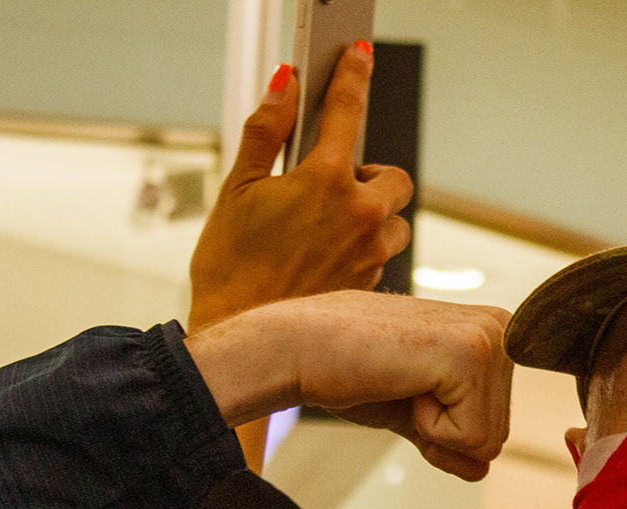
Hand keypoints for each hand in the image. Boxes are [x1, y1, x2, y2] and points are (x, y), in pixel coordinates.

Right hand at [185, 291, 513, 480]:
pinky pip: (471, 438)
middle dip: (442, 433)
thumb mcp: (412, 413)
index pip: (494, 426)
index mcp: (490, 333)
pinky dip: (428, 427)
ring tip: (402, 382)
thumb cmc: (350, 372)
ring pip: (487, 441)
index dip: (444, 432)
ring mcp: (489, 339)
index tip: (406, 390)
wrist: (301, 350)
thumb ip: (451, 438)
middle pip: (496, 437)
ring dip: (433, 428)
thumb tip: (483, 470)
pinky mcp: (471, 356)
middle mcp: (500, 328)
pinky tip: (403, 382)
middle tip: (401, 386)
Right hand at [187, 41, 414, 331]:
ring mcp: (372, 252)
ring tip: (328, 227)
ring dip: (372, 217)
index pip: (347, 110)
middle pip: (393, 176)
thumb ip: (265, 131)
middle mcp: (360, 215)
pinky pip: (384, 255)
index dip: (351, 74)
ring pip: (395, 220)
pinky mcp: (374, 283)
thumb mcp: (237, 188)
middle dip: (369, 175)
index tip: (356, 54)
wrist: (244, 335)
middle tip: (331, 184)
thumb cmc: (231, 267)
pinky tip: (327, 257)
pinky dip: (364, 248)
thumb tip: (283, 86)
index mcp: (324, 181)